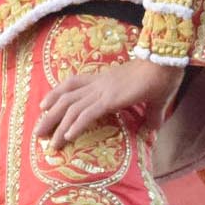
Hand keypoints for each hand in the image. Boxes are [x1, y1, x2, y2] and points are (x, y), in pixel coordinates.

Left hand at [34, 58, 181, 146]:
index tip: (44, 106)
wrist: (167, 62)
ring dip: (57, 126)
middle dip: (49, 115)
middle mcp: (100, 83)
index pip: (73, 84)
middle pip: (66, 98)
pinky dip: (75, 126)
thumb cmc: (163, 75)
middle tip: (37, 131)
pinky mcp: (111, 99)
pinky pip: (87, 114)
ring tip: (48, 142)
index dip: (57, 94)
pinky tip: (67, 137)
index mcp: (105, 80)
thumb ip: (151, 114)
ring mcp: (103, 91)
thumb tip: (154, 129)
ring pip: (72, 108)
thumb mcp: (154, 98)